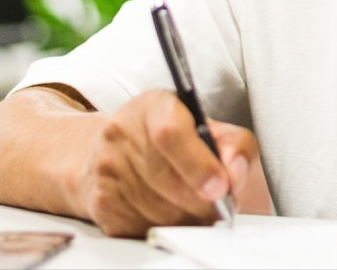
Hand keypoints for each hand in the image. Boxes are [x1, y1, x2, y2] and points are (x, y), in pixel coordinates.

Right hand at [74, 89, 262, 236]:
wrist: (116, 154)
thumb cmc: (174, 141)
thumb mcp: (208, 127)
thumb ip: (234, 144)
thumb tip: (236, 172)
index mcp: (154, 106)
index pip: (171, 133)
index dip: (199, 164)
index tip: (221, 186)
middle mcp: (122, 133)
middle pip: (170, 181)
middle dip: (204, 201)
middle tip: (221, 204)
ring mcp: (106, 169)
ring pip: (160, 212)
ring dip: (188, 218)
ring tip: (196, 207)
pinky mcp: (101, 203)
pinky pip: (144, 229)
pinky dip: (167, 229)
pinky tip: (171, 213)